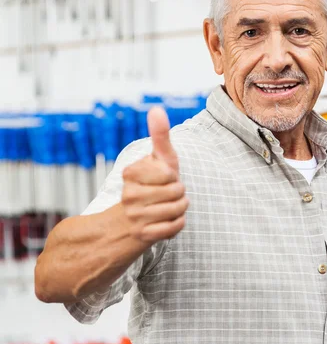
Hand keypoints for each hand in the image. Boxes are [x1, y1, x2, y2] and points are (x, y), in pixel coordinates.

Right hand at [121, 107, 188, 243]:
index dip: (172, 175)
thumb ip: (159, 135)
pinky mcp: (144, 235)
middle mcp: (129, 195)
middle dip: (179, 192)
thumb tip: (157, 108)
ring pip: (178, 209)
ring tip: (169, 206)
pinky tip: (167, 221)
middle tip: (168, 194)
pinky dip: (178, 224)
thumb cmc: (153, 183)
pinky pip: (176, 227)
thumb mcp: (158, 159)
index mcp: (130, 174)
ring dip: (180, 208)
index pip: (169, 172)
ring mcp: (135, 216)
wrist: (134, 220)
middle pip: (176, 190)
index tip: (162, 178)